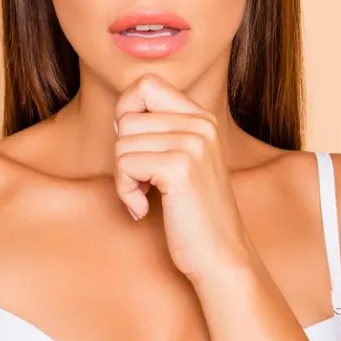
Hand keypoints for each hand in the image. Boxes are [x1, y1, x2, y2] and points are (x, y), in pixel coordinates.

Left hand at [113, 74, 251, 284]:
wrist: (220, 256)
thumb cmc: (193, 214)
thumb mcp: (182, 161)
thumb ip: (160, 131)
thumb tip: (119, 115)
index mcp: (202, 118)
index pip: (146, 83)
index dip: (127, 111)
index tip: (135, 146)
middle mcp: (200, 124)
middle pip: (127, 116)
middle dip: (123, 153)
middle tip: (142, 182)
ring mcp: (193, 144)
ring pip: (121, 142)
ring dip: (124, 177)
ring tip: (147, 196)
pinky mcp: (179, 169)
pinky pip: (124, 165)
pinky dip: (125, 191)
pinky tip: (143, 208)